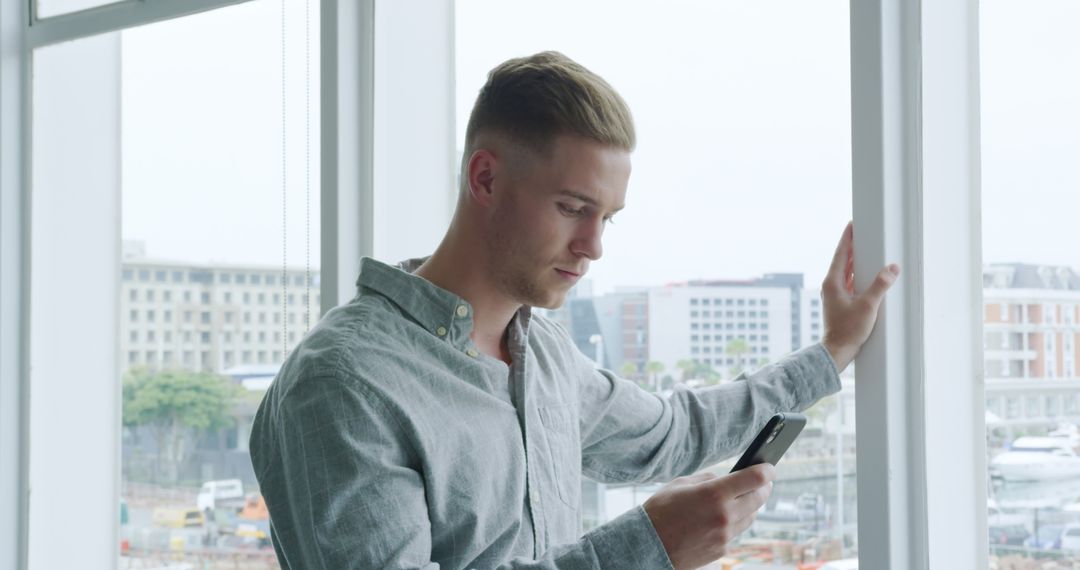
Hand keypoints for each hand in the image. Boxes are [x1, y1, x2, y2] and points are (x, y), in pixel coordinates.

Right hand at [643, 464, 774, 569]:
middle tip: (765, 482)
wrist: (647, 545)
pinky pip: (736, 532)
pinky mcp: (721, 550)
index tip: (770, 467)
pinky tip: (724, 518)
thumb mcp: (680, 484)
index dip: (766, 470)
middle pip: (759, 499)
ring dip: (751, 506)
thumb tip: (726, 479)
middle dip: (764, 488)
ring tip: (746, 498)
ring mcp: (724, 536)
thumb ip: (708, 479)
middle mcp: (724, 516)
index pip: (754, 479)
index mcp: (714, 494)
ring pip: (750, 517)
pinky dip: (734, 523)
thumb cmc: (660, 511)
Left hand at [821, 221, 899, 371]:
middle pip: (843, 261)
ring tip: (867, 248)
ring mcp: (835, 295)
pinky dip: (859, 275)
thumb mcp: (868, 306)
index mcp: (832, 282)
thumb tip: (892, 268)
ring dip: (857, 260)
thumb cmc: (848, 330)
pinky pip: (851, 282)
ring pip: (847, 272)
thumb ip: (881, 285)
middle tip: (862, 232)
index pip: (841, 254)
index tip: (851, 224)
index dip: (847, 238)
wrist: (837, 350)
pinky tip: (868, 273)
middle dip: (853, 246)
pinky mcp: (841, 302)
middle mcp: (831, 286)